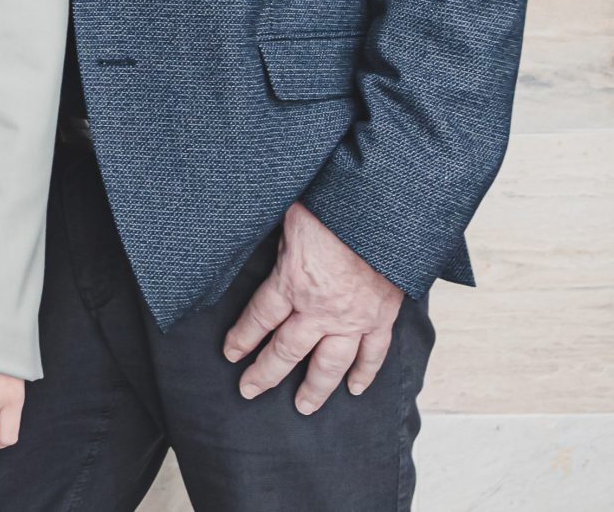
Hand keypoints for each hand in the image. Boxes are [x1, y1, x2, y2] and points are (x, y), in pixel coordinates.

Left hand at [223, 202, 405, 413]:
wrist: (383, 213)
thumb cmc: (332, 207)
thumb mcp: (288, 217)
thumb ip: (274, 239)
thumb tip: (247, 228)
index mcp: (291, 282)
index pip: (259, 319)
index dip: (242, 338)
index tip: (230, 354)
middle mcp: (320, 309)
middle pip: (287, 350)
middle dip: (266, 373)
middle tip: (250, 390)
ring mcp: (353, 318)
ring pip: (330, 364)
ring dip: (315, 388)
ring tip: (304, 406)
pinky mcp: (382, 317)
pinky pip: (373, 354)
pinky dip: (365, 373)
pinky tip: (355, 389)